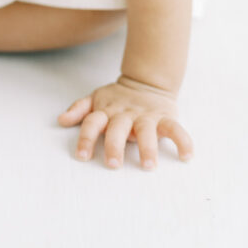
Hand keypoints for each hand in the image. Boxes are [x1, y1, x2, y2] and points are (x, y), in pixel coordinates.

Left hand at [57, 76, 193, 169]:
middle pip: (117, 129)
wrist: (146, 82)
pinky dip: (182, 140)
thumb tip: (61, 120)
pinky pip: (175, 129)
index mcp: (106, 111)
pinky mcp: (165, 117)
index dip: (86, 138)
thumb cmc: (117, 99)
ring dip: (147, 147)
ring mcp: (145, 116)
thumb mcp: (96, 100)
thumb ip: (79, 109)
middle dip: (114, 146)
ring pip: (146, 131)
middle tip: (112, 165)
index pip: (92, 123)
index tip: (81, 157)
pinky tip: (186, 156)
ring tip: (148, 165)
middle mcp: (125, 114)